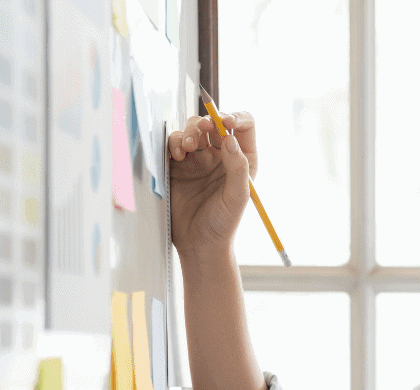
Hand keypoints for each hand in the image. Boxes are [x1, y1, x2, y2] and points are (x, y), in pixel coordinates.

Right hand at [167, 112, 258, 262]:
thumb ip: (238, 166)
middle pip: (215, 123)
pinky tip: (177, 156)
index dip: (235, 117)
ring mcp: (198, 158)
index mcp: (242, 159)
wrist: (198, 243)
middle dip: (208, 122)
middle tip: (202, 131)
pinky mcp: (178, 165)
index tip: (226, 121)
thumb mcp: (237, 196)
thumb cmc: (223, 223)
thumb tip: (230, 137)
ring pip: (193, 130)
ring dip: (189, 132)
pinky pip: (175, 143)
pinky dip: (174, 143)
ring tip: (188, 149)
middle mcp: (221, 155)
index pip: (244, 125)